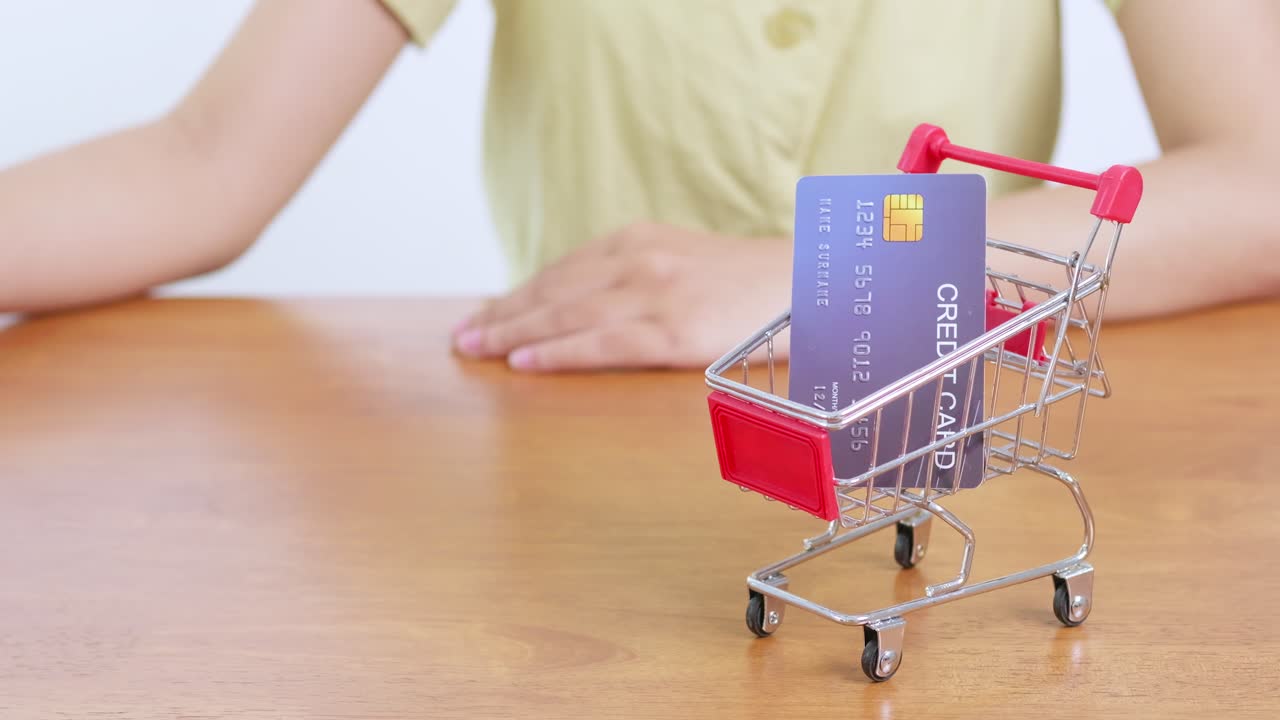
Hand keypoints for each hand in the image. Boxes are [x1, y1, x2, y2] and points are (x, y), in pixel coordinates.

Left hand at [452, 222, 791, 371]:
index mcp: (639, 241)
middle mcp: (638, 260)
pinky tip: (522, 363)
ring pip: (565, 317)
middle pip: (552, 292)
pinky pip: (600, 345)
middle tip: (459, 338)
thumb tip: (592, 309)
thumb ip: (639, 278)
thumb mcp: (687, 264)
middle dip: (500, 315)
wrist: (815, 286)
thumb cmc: (752, 286)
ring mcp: (654, 294)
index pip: (561, 273)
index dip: (516, 296)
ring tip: (473, 351)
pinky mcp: (673, 330)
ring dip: (511, 335)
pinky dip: (555, 354)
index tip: (480, 315)